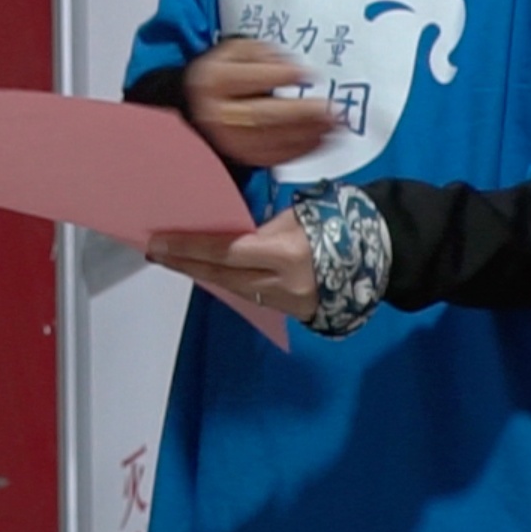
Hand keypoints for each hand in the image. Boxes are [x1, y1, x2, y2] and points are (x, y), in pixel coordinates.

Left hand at [149, 210, 320, 318]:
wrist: (374, 257)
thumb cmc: (332, 225)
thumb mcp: (294, 218)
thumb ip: (257, 229)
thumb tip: (221, 231)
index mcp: (285, 254)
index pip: (224, 252)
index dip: (188, 249)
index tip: (159, 242)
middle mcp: (282, 283)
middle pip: (221, 276)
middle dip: (186, 264)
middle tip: (156, 251)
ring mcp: (287, 303)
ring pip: (231, 289)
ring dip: (201, 274)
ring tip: (175, 260)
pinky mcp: (291, 312)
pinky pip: (249, 296)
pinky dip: (226, 283)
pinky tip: (207, 272)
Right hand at [184, 36, 335, 167]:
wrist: (202, 106)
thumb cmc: (224, 76)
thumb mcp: (235, 50)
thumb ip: (262, 52)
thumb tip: (291, 67)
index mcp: (214, 81)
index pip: (247, 79)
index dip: (280, 76)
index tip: (308, 74)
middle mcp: (217, 113)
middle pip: (262, 116)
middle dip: (301, 114)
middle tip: (330, 110)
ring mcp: (229, 139)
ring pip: (270, 140)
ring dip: (307, 134)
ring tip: (335, 126)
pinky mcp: (243, 156)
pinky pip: (274, 157)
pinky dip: (300, 150)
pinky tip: (321, 141)